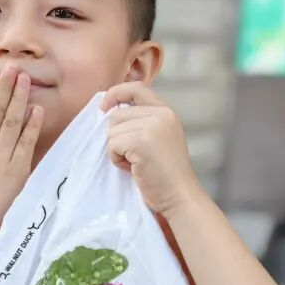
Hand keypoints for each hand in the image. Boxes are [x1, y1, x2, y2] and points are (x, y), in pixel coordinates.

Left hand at [102, 83, 203, 217]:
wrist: (180, 196)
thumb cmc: (166, 174)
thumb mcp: (160, 138)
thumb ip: (142, 122)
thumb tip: (108, 111)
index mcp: (166, 111)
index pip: (135, 88)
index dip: (115, 93)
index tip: (104, 107)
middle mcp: (161, 114)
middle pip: (117, 115)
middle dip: (117, 137)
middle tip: (134, 157)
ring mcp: (152, 126)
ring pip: (112, 131)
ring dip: (117, 151)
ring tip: (137, 163)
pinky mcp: (141, 141)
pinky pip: (112, 145)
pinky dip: (116, 160)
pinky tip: (134, 169)